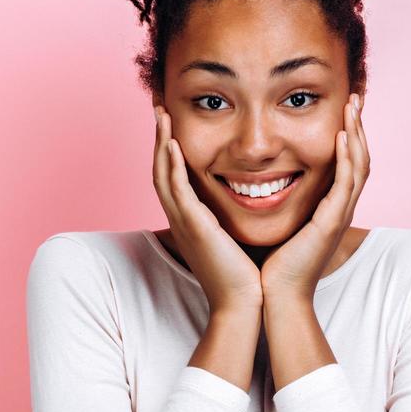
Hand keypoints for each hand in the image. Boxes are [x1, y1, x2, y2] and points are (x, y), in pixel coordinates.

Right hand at [152, 104, 264, 312]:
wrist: (244, 304)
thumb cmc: (245, 275)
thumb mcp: (236, 237)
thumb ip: (234, 216)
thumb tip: (252, 197)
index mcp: (190, 219)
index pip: (173, 175)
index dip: (170, 147)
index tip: (173, 121)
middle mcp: (181, 218)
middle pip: (161, 168)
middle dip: (159, 137)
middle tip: (159, 107)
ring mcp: (184, 223)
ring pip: (163, 174)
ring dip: (161, 142)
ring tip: (161, 114)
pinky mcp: (195, 228)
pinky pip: (177, 190)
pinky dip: (174, 165)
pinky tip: (175, 144)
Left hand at [260, 93, 369, 301]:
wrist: (275, 297)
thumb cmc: (272, 266)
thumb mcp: (279, 223)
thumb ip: (278, 201)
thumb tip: (261, 182)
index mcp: (329, 208)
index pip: (346, 163)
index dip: (348, 136)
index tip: (342, 109)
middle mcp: (340, 209)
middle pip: (360, 158)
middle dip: (358, 127)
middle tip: (355, 98)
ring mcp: (339, 215)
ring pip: (359, 165)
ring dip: (357, 133)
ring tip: (353, 107)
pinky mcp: (331, 223)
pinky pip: (345, 183)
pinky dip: (346, 158)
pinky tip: (342, 135)